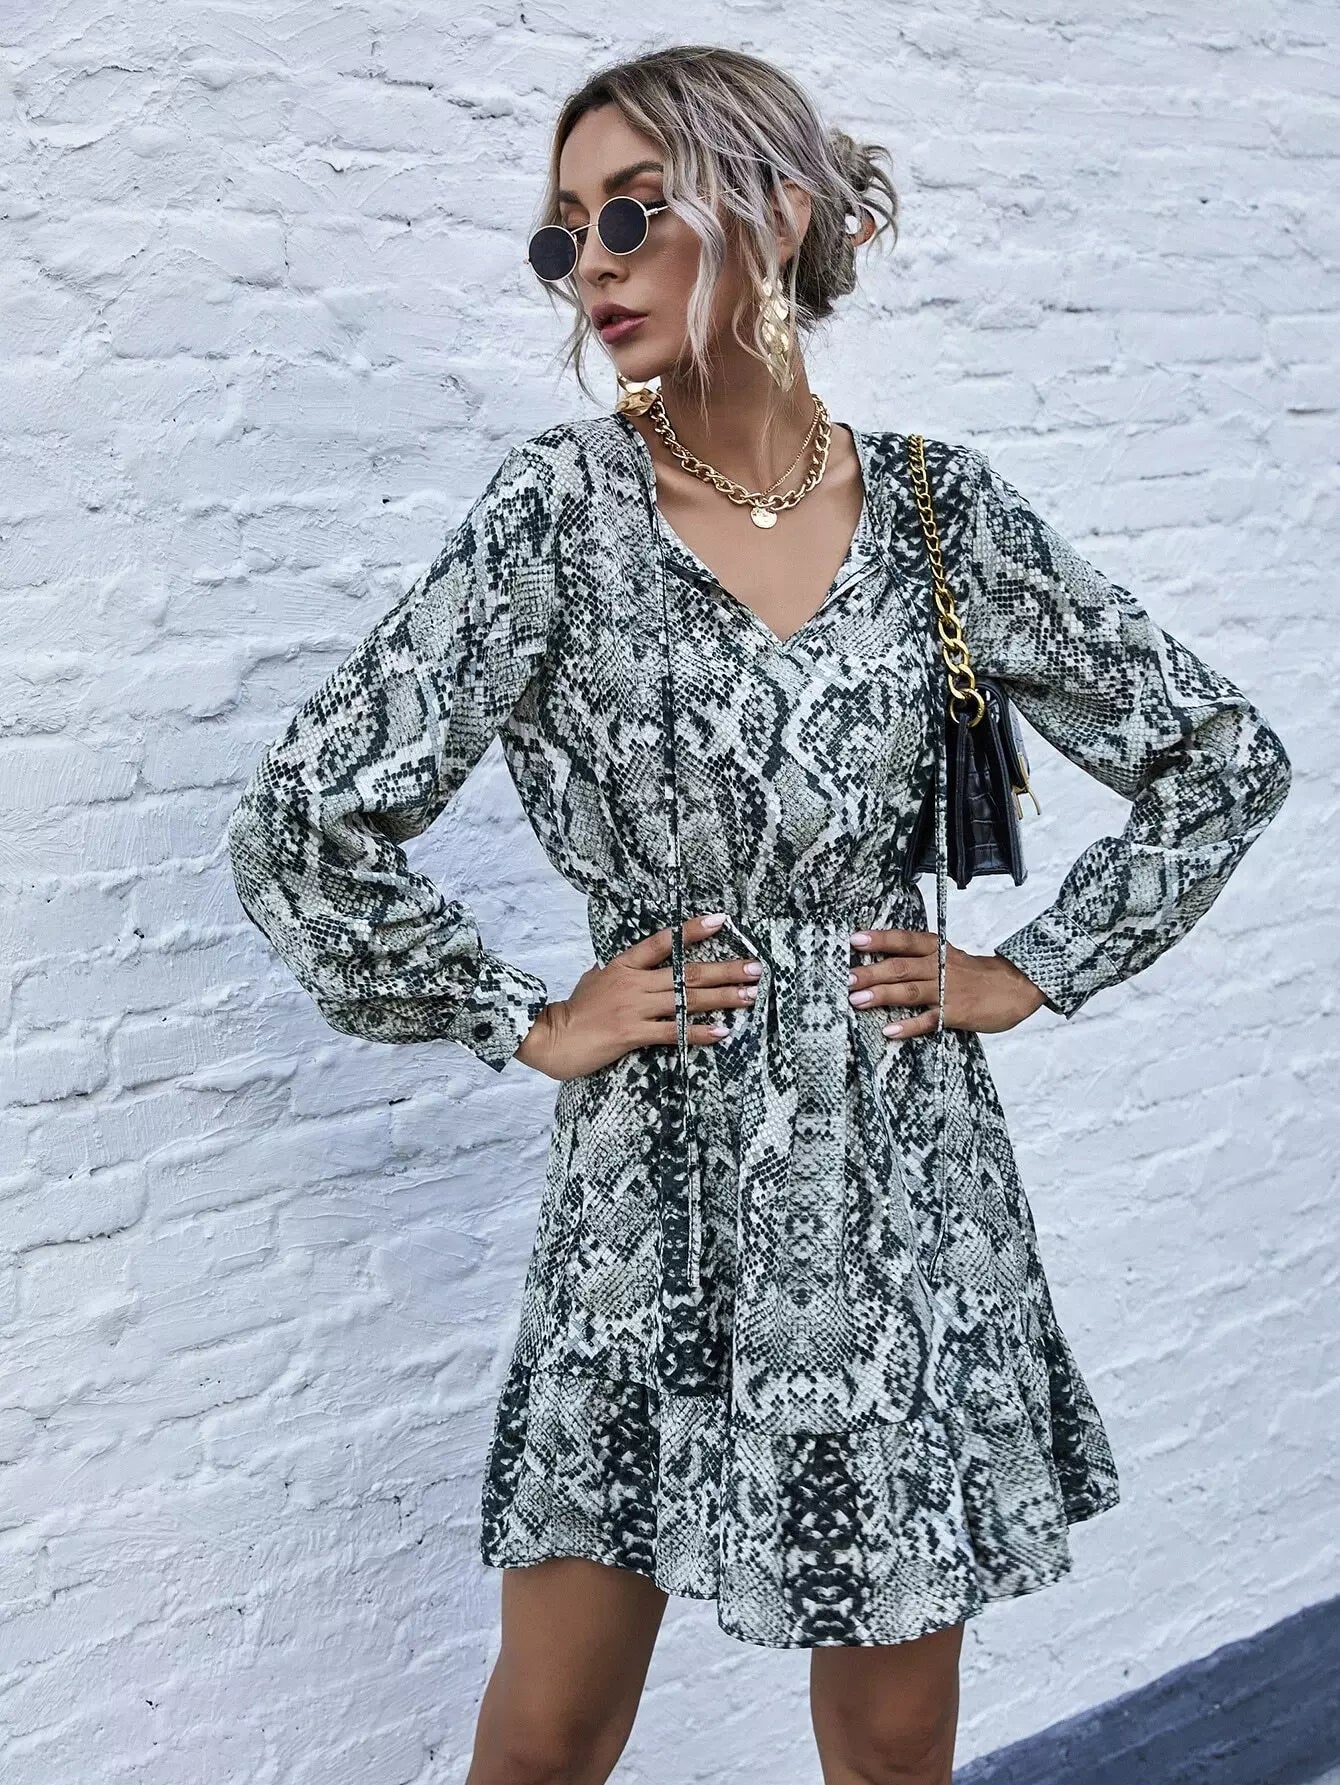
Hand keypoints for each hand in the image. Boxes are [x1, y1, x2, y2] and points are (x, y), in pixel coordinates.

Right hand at [514, 911, 762, 1081]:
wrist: (549, 1037)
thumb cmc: (570, 1011)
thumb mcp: (589, 982)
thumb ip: (607, 973)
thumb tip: (609, 968)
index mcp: (624, 966)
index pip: (663, 942)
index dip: (692, 930)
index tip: (721, 921)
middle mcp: (634, 983)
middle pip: (687, 973)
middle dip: (725, 969)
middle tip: (755, 968)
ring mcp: (634, 1007)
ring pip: (687, 1000)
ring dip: (722, 998)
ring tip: (749, 996)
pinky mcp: (632, 1033)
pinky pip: (673, 1031)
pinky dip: (700, 1032)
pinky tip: (722, 1031)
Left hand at [846, 927, 1048, 1038]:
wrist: (1018, 987)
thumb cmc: (977, 974)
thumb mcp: (949, 957)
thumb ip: (921, 959)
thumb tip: (882, 963)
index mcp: (937, 949)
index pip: (904, 940)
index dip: (880, 939)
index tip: (855, 939)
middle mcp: (939, 967)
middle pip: (901, 966)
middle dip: (871, 971)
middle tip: (846, 978)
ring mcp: (947, 990)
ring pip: (910, 991)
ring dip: (882, 995)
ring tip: (857, 1001)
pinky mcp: (956, 1014)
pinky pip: (929, 1020)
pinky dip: (908, 1026)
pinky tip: (889, 1030)